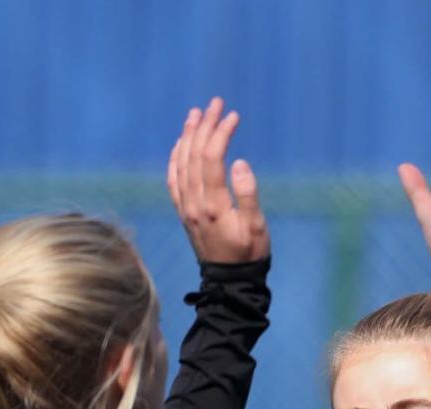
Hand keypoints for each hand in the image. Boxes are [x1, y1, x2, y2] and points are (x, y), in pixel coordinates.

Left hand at [168, 97, 269, 263]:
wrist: (229, 282)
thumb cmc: (249, 254)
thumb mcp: (257, 227)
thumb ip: (247, 195)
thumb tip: (238, 163)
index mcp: (213, 205)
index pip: (211, 158)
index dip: (220, 133)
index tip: (233, 116)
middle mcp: (194, 204)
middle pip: (194, 155)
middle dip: (204, 126)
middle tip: (215, 103)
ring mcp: (185, 209)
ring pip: (181, 164)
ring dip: (187, 136)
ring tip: (196, 114)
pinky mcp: (183, 213)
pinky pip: (173, 180)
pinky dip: (176, 158)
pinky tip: (181, 144)